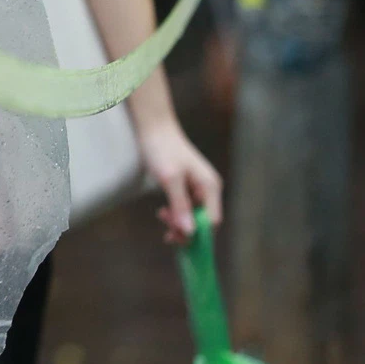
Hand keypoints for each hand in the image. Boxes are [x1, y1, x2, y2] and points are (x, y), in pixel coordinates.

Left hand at [137, 117, 222, 244]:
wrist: (153, 127)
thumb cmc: (162, 148)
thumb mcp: (169, 178)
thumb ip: (180, 205)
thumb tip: (189, 232)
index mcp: (210, 186)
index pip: (211, 220)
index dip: (197, 233)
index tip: (177, 236)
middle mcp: (208, 189)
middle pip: (203, 220)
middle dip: (185, 228)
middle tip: (166, 232)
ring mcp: (197, 187)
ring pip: (193, 215)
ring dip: (178, 221)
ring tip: (161, 215)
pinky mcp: (186, 186)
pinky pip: (185, 207)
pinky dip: (175, 213)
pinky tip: (164, 213)